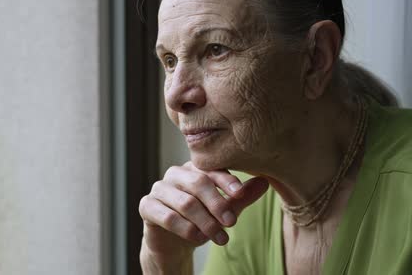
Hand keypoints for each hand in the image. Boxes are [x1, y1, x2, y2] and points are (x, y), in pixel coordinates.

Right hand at [138, 162, 268, 271]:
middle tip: (233, 222)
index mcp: (194, 168)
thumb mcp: (225, 209)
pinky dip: (186, 229)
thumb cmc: (200, 220)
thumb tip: (264, 181)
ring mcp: (159, 189)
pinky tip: (198, 239)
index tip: (240, 193)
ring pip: (185, 202)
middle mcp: (175, 174)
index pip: (210, 168)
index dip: (226, 180)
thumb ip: (241, 196)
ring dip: (206, 222)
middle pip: (197, 182)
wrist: (173, 243)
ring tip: (220, 238)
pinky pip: (167, 216)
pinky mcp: (147, 206)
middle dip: (218, 204)